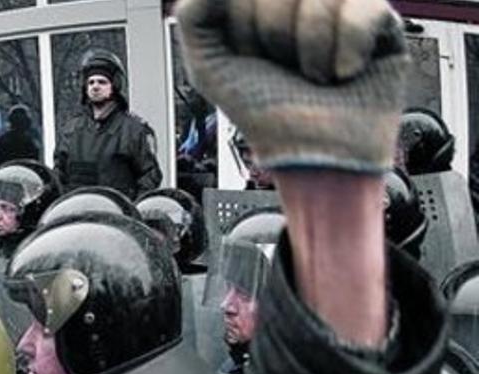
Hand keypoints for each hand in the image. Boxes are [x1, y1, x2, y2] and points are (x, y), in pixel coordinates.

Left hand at [176, 0, 409, 172]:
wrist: (311, 154)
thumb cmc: (264, 113)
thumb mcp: (208, 66)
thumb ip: (196, 16)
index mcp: (260, 6)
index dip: (244, 28)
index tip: (250, 57)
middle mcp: (300, 3)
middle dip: (275, 38)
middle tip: (282, 68)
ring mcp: (341, 9)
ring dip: (310, 50)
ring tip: (313, 76)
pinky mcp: (382, 23)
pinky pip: (365, 9)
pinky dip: (348, 49)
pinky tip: (343, 73)